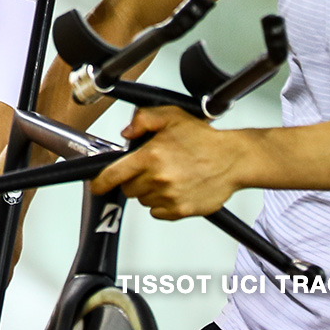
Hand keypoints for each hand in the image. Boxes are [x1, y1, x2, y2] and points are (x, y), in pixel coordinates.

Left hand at [88, 107, 250, 218]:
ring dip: (149, 191)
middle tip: (150, 168)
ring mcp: (170, 197)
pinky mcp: (181, 211)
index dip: (100, 182)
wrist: (233, 159)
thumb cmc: (204, 139)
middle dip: (133, 179)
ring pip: (143, 200)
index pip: (113, 174)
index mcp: (151, 156)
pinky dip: (161, 204)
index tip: (96, 185)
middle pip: (128, 188)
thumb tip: (126, 132)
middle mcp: (158, 179)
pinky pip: (158, 213)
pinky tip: (174, 188)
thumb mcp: (171, 116)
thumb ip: (143, 120)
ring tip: (168, 176)